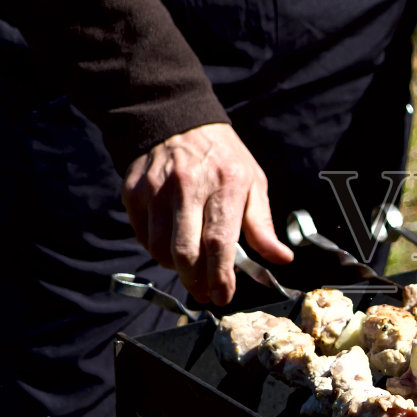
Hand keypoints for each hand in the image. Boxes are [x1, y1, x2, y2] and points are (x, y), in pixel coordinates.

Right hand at [120, 122, 293, 305]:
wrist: (177, 120)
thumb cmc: (222, 157)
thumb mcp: (253, 182)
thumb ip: (262, 225)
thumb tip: (281, 258)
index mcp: (226, 184)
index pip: (220, 242)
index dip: (220, 276)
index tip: (223, 296)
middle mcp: (189, 187)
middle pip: (185, 252)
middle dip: (195, 281)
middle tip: (204, 292)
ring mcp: (157, 189)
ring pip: (160, 249)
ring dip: (175, 268)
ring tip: (189, 267)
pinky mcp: (134, 191)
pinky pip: (142, 236)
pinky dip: (157, 249)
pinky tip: (171, 243)